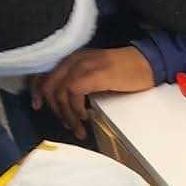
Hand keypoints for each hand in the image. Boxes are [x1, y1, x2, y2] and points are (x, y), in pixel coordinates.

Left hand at [34, 47, 154, 138]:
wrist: (149, 63)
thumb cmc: (127, 70)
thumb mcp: (97, 73)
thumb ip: (80, 80)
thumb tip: (67, 101)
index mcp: (73, 57)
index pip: (44, 72)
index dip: (36, 91)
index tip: (38, 107)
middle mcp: (74, 58)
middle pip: (48, 85)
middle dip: (54, 109)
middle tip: (66, 124)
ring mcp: (83, 65)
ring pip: (59, 92)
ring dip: (66, 115)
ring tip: (78, 128)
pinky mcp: (94, 74)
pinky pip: (73, 92)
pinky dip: (76, 108)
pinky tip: (85, 117)